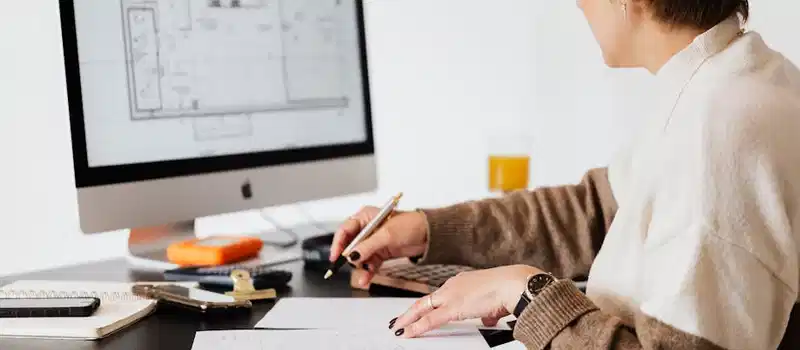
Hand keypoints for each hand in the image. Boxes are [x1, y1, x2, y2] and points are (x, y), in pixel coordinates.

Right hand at [330, 207, 428, 286]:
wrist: (429, 235)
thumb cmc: (411, 225)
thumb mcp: (387, 235)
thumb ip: (368, 246)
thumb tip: (352, 255)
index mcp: (365, 216)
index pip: (345, 230)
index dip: (338, 243)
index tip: (336, 256)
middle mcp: (367, 229)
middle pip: (350, 245)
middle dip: (350, 257)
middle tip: (351, 266)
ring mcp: (374, 242)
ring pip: (360, 257)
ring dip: (360, 267)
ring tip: (362, 276)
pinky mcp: (381, 253)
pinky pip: (369, 263)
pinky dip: (367, 271)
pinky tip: (365, 279)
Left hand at [389, 265, 542, 337]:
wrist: (512, 284)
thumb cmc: (509, 289)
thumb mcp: (494, 303)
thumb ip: (487, 312)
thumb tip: (488, 318)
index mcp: (463, 282)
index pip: (440, 295)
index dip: (428, 304)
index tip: (421, 309)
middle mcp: (453, 286)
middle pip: (426, 300)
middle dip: (411, 311)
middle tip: (399, 319)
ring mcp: (451, 296)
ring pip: (422, 308)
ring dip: (409, 319)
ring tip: (399, 327)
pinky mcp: (452, 308)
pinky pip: (429, 320)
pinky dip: (416, 327)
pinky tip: (407, 332)